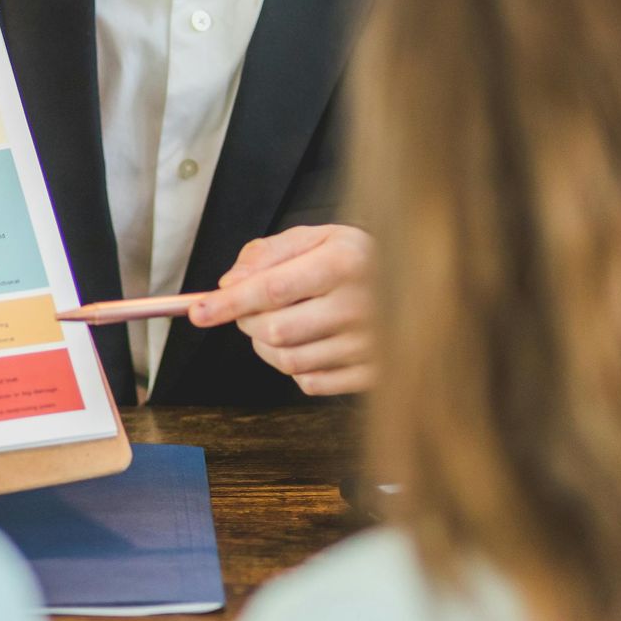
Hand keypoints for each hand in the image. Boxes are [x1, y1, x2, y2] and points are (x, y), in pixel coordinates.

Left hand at [190, 224, 375, 395]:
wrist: (422, 287)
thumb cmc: (362, 261)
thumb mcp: (319, 237)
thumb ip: (269, 252)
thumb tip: (230, 282)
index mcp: (345, 263)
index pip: (273, 288)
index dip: (229, 303)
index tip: (199, 311)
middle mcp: (361, 305)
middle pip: (275, 330)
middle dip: (247, 321)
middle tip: (251, 308)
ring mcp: (370, 345)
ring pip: (289, 361)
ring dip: (268, 346)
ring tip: (281, 323)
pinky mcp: (373, 374)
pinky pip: (311, 383)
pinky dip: (296, 368)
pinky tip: (309, 343)